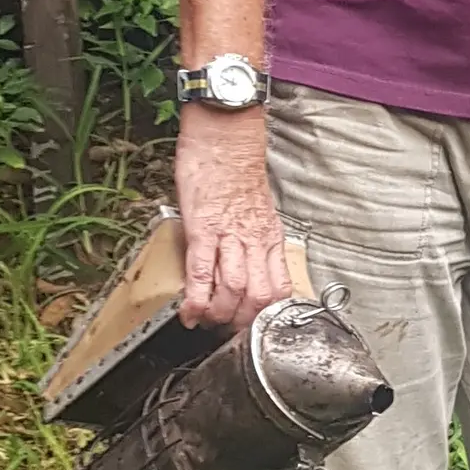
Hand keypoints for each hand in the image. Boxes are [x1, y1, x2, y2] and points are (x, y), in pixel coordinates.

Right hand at [174, 105, 289, 328]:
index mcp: (270, 237)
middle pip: (259, 295)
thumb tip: (248, 263)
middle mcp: (255, 239)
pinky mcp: (204, 228)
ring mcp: (230, 235)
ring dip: (219, 314)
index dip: (266, 315)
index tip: (250, 326)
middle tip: (226, 331)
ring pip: (234, 288)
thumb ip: (254, 239)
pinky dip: (197, 297)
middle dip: (242, 321)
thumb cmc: (236, 171)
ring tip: (207, 322)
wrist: (224, 138)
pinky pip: (203, 271)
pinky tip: (190, 312)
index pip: (279, 287)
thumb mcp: (256, 211)